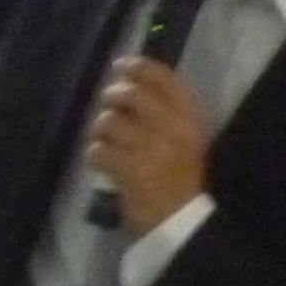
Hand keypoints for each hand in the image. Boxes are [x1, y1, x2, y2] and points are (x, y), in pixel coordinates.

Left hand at [88, 58, 208, 239]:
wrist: (182, 220)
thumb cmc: (182, 177)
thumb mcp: (185, 139)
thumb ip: (166, 112)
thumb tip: (131, 82)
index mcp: (190, 120)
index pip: (166, 80)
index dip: (140, 67)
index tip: (122, 65)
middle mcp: (172, 129)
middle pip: (131, 95)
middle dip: (112, 97)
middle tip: (108, 107)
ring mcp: (151, 150)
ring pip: (109, 121)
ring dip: (99, 130)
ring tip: (104, 141)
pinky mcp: (130, 170)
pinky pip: (99, 150)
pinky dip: (94, 155)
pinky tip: (101, 162)